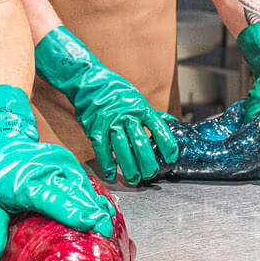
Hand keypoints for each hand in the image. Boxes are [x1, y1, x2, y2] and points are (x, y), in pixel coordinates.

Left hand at [0, 84, 114, 260]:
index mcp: (24, 182)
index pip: (52, 199)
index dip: (73, 212)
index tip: (91, 224)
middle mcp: (46, 169)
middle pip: (74, 194)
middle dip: (93, 214)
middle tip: (106, 234)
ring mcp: (59, 162)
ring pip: (83, 188)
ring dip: (95, 207)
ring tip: (107, 227)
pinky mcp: (68, 160)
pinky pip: (84, 181)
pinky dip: (92, 197)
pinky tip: (102, 212)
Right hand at [34, 26, 178, 184]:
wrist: (88, 81)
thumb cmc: (114, 90)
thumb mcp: (137, 98)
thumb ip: (151, 113)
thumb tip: (169, 121)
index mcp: (140, 107)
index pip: (157, 126)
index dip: (166, 142)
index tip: (171, 156)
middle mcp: (126, 115)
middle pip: (140, 141)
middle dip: (147, 161)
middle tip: (151, 174)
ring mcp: (110, 122)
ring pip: (122, 147)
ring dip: (129, 166)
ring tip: (134, 179)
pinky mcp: (95, 128)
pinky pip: (102, 149)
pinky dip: (107, 163)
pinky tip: (111, 174)